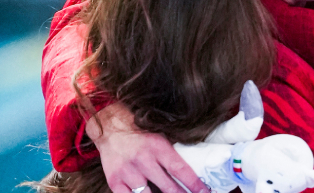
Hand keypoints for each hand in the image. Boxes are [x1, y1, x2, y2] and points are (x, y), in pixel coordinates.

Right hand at [86, 103, 207, 192]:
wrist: (109, 126)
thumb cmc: (138, 131)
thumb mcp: (159, 136)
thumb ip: (171, 152)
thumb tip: (191, 166)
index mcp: (157, 147)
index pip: (180, 169)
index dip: (194, 183)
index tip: (204, 191)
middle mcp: (143, 160)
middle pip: (167, 187)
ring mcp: (128, 172)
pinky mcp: (115, 181)